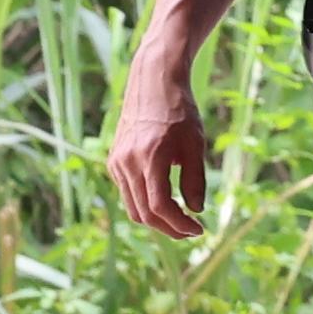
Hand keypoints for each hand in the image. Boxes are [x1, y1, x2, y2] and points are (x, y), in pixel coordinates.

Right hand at [107, 72, 213, 237]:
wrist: (153, 82)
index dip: (180, 224)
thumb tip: (195, 211)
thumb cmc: (179, 110)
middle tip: (190, 231)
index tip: (198, 229)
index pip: (160, 206)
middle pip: (143, 214)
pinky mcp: (114, 161)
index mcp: (150, 157)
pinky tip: (164, 201)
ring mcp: (117, 162)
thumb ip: (195, 180)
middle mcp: (128, 162)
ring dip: (156, 220)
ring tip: (179, 220)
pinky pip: (127, 193)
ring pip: (132, 207)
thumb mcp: (195, 144)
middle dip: (168, 228)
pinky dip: (144, 204)